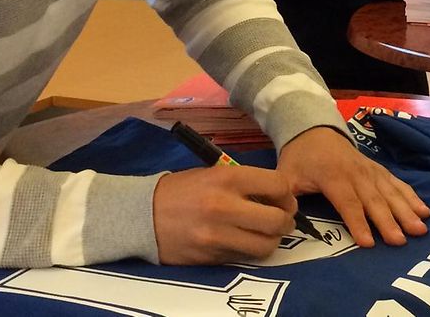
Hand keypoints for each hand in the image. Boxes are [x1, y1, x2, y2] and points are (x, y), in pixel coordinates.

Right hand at [152, 164, 296, 263]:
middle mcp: (225, 206)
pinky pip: (244, 256)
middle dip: (287, 221)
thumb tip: (276, 197)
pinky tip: (243, 241)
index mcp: (227, 178)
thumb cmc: (181, 190)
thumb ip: (244, 183)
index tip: (283, 199)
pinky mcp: (211, 256)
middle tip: (282, 219)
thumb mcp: (212, 173)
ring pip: (265, 246)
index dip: (287, 194)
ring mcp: (218, 235)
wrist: (142, 214)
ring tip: (265, 234)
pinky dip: (250, 251)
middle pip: (277, 220)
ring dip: (271, 241)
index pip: (278, 185)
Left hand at [276, 126, 429, 246]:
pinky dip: (411, 196)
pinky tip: (424, 209)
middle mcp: (356, 173)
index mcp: (332, 176)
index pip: (347, 202)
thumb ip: (287, 197)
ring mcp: (370, 170)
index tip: (368, 243)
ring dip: (406, 210)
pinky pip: (397, 183)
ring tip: (420, 228)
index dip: (358, 223)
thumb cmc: (300, 158)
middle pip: (374, 200)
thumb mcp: (286, 176)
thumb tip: (287, 219)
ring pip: (390, 192)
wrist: (314, 128)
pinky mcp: (378, 169)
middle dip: (388, 221)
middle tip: (401, 241)